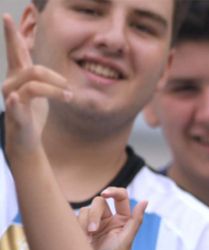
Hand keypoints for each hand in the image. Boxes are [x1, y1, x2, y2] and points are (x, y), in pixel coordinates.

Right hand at [2, 14, 70, 153]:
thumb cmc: (33, 113)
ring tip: (68, 99)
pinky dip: (16, 101)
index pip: (15, 51)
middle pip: (32, 68)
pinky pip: (16, 102)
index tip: (6, 16)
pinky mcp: (16, 113)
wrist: (27, 140)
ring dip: (56, 91)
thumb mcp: (38, 88)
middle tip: (69, 88)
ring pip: (34, 85)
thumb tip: (44, 57)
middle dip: (54, 76)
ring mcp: (12, 98)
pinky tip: (15, 99)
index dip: (11, 34)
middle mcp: (11, 83)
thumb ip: (39, 72)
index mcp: (18, 76)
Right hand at [78, 188, 147, 249]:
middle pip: (99, 202)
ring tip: (87, 239)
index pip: (121, 197)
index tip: (105, 194)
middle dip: (95, 215)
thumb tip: (145, 201)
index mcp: (122, 219)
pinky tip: (82, 238)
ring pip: (86, 209)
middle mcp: (108, 218)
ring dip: (85, 223)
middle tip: (93, 231)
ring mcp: (93, 221)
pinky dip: (78, 226)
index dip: (114, 191)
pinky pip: (75, 217)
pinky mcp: (80, 226)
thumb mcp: (127, 239)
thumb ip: (136, 220)